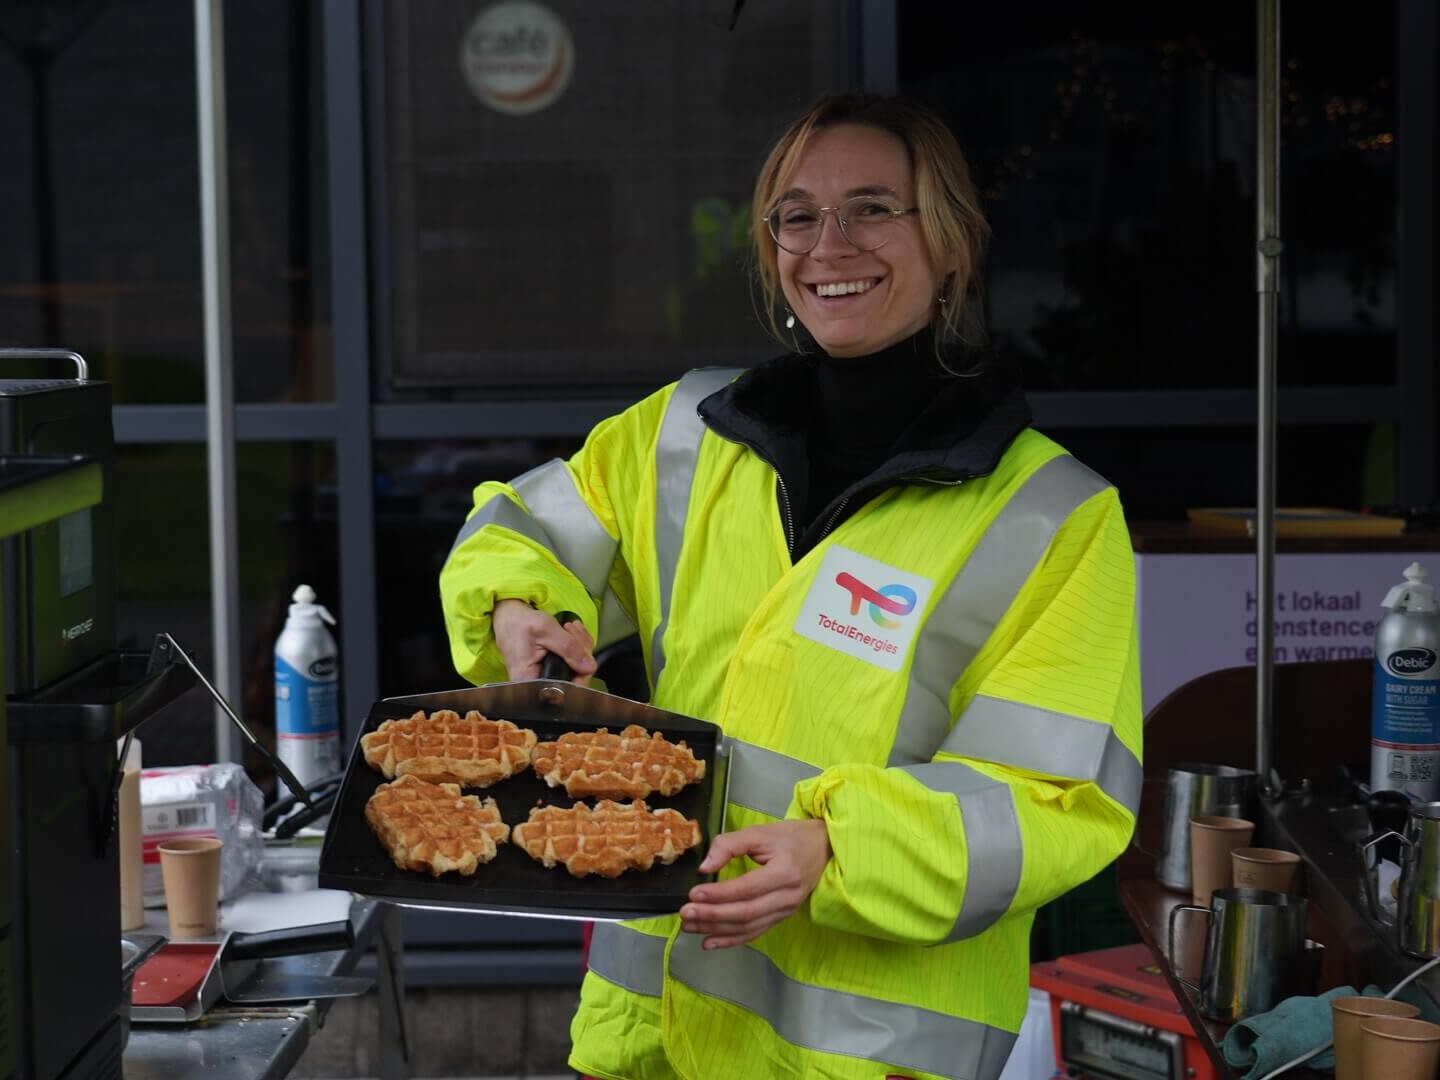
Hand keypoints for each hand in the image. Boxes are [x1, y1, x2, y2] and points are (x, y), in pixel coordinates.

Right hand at [492, 599, 596, 683]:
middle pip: (575, 678)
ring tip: (569, 628)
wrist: (509, 618)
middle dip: (581, 651)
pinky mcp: (551, 669)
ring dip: (580, 645)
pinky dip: (576, 646)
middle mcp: (537, 684)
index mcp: (530, 680)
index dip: (582, 672)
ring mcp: (545, 677)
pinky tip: (570, 633)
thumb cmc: (519, 623)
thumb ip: (569, 648)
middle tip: (572, 630)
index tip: (582, 650)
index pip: (567, 689)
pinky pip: (571, 663)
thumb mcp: (546, 630)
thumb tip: (588, 667)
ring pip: (576, 669)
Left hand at [680, 819, 831, 948]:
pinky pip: (755, 933)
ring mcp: (786, 911)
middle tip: (685, 913)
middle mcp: (787, 896)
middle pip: (746, 913)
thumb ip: (730, 845)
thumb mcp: (760, 832)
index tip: (694, 894)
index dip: (719, 894)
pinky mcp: (781, 918)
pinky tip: (709, 941)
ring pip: (748, 927)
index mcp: (784, 872)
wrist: (823, 849)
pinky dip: (731, 940)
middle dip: (712, 916)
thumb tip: (705, 868)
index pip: (747, 889)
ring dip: (716, 929)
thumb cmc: (791, 838)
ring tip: (690, 926)